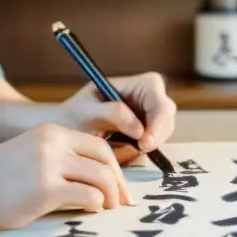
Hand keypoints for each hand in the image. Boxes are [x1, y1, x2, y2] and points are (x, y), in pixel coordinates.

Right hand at [0, 123, 134, 230]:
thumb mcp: (30, 156)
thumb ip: (58, 161)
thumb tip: (91, 183)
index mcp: (52, 133)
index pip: (98, 145)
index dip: (114, 168)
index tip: (118, 188)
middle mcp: (54, 143)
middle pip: (105, 158)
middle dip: (119, 182)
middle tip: (122, 203)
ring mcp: (50, 165)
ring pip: (101, 177)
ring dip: (110, 197)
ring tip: (105, 210)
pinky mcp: (45, 189)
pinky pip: (88, 196)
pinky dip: (95, 205)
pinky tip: (90, 212)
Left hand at [57, 72, 177, 164]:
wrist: (69, 128)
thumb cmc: (75, 114)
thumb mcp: (87, 110)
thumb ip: (111, 113)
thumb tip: (138, 128)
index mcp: (141, 84)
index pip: (160, 102)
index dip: (157, 123)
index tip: (144, 142)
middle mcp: (151, 97)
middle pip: (167, 119)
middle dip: (154, 136)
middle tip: (138, 151)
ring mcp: (152, 115)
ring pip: (163, 134)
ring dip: (147, 145)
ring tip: (122, 150)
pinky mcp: (148, 132)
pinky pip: (154, 144)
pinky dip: (142, 150)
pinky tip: (124, 151)